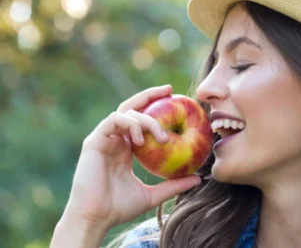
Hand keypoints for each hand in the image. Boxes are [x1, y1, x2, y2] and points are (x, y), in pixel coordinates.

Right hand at [61, 85, 200, 229]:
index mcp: (126, 148)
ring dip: (146, 119)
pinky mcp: (95, 141)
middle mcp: (115, 139)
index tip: (177, 101)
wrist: (96, 218)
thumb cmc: (120, 208)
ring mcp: (104, 138)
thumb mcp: (153, 195)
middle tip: (170, 90)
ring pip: (126, 113)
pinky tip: (140, 138)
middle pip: (132, 107)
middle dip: (151, 95)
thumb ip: (174, 185)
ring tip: (161, 136)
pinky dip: (130, 124)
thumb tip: (199, 179)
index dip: (157, 108)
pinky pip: (114, 120)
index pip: (142, 120)